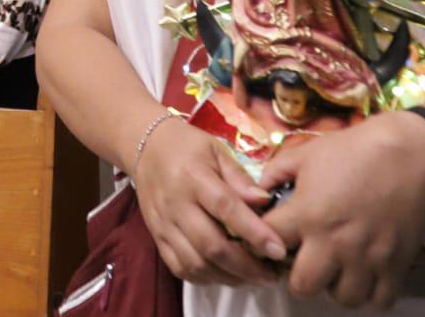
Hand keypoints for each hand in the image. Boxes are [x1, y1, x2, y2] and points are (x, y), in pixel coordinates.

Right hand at [133, 117, 284, 285]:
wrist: (145, 147)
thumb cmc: (187, 147)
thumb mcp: (217, 151)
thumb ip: (240, 178)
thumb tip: (265, 202)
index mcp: (193, 177)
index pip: (226, 209)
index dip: (254, 232)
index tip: (279, 250)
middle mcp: (175, 204)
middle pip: (211, 245)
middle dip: (246, 267)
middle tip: (272, 274)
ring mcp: (163, 224)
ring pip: (196, 263)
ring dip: (229, 277)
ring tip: (254, 277)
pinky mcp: (157, 237)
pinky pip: (181, 268)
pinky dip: (206, 278)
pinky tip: (225, 274)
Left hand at [260, 110, 424, 308]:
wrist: (411, 155)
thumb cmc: (353, 151)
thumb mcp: (305, 154)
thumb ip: (274, 174)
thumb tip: (257, 194)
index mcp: (306, 214)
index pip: (267, 243)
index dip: (262, 240)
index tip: (272, 237)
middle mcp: (334, 244)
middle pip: (302, 286)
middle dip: (297, 274)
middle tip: (305, 258)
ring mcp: (367, 259)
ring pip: (341, 298)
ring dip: (335, 285)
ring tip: (336, 266)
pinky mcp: (396, 267)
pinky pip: (378, 301)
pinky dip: (369, 292)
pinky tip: (364, 273)